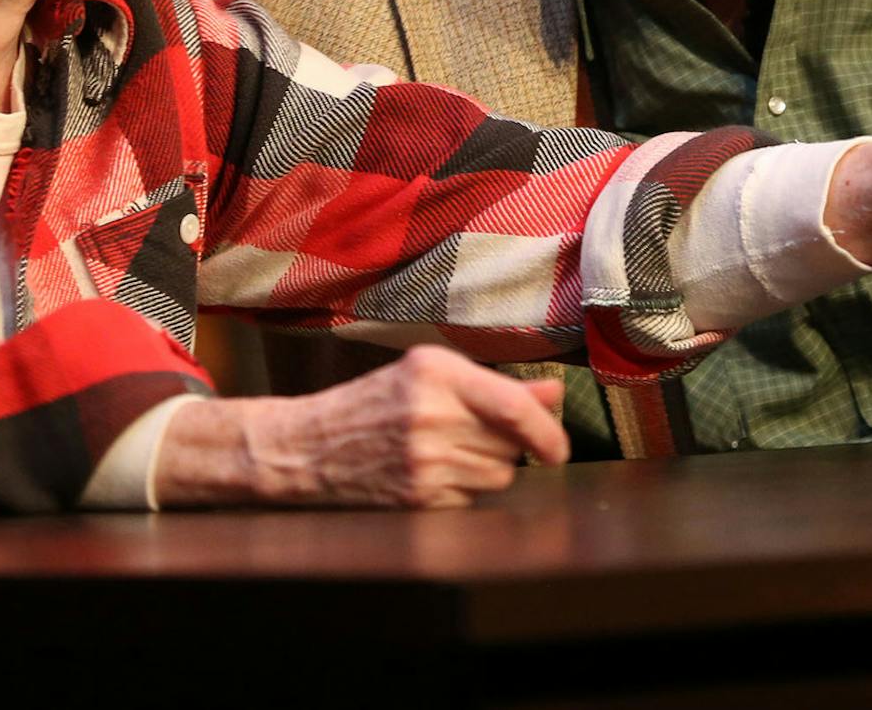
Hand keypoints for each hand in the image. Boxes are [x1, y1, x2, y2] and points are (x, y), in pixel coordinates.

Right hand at [155, 345, 567, 508]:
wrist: (313, 445)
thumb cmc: (376, 400)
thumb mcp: (431, 373)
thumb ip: (497, 385)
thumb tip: (555, 394)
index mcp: (437, 374)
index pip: (515, 408)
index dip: (549, 431)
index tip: (558, 446)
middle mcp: (432, 416)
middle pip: (510, 445)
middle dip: (508, 442)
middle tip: (478, 432)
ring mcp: (425, 462)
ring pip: (497, 475)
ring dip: (490, 466)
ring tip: (452, 450)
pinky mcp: (419, 498)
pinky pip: (473, 498)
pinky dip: (466, 488)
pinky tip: (435, 471)